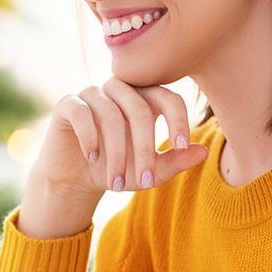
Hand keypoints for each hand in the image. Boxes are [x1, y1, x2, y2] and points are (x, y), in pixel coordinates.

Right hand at [17, 78, 208, 238]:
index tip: (181, 146)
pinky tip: (92, 157)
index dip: (178, 119)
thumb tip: (203, 152)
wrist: (76, 179)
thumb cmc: (117, 169)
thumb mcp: (149, 171)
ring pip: (112, 114)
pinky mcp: (68, 103)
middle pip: (140, 109)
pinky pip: (82, 112)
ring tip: (116, 182)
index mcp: (146, 98)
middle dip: (144, 149)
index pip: (169, 98)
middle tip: (145, 181)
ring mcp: (94, 93)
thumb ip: (175, 161)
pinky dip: (89, 137)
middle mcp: (121, 89)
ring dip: (117, 153)